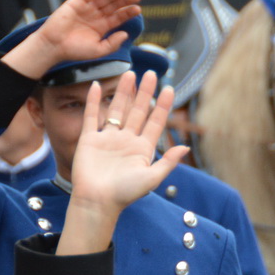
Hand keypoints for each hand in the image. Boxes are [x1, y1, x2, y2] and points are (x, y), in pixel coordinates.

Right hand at [0, 0, 140, 80]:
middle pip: (114, 5)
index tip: (138, 9)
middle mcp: (96, 16)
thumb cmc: (74, 51)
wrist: (53, 46)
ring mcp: (87, 7)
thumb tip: (126, 34)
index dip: (128, 12)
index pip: (118, 17)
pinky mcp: (78, 1)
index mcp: (102, 27)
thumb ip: (112, 43)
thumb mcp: (98, 50)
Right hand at [58, 73, 183, 255]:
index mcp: (142, 149)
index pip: (155, 122)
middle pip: (137, 111)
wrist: (97, 201)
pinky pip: (91, 116)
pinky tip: (95, 85)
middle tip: (151, 73)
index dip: (162, 106)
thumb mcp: (151, 178)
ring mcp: (107, 139)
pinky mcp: (89, 140)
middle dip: (144, 93)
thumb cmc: (125, 194)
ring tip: (128, 73)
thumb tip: (185, 147)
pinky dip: (92, 101)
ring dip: (122, 92)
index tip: (169, 88)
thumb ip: (168, 162)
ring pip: (116, 109)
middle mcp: (126, 141)